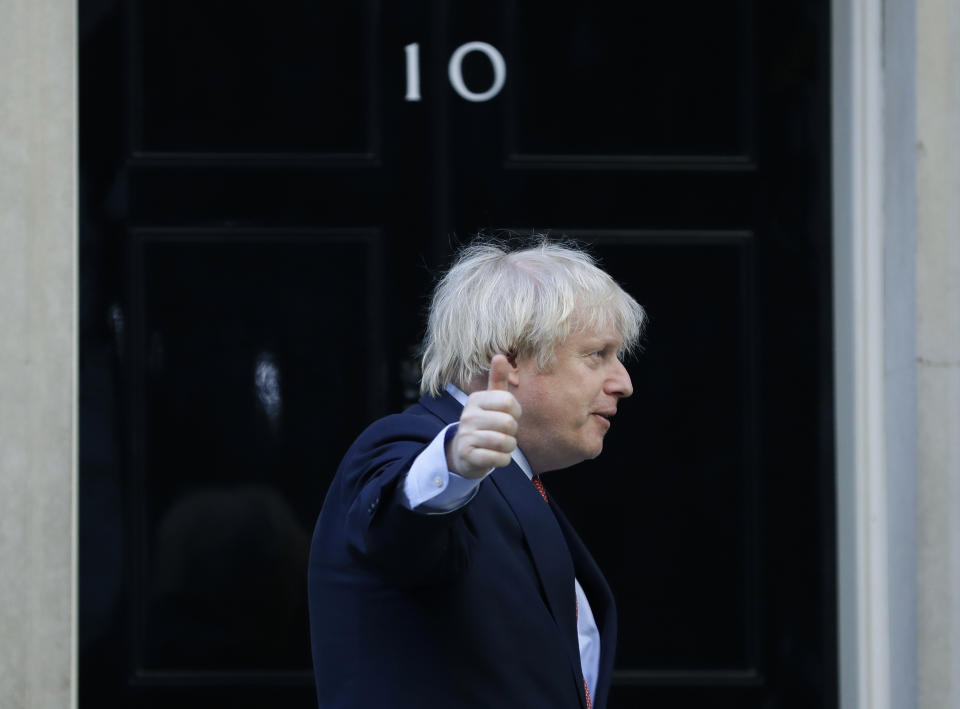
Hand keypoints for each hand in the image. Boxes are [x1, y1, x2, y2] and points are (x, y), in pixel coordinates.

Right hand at [445, 354, 520, 478]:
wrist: (463, 453)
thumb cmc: (484, 423)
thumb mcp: (490, 401)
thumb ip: (497, 380)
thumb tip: (500, 355)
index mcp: (475, 399)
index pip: (508, 401)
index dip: (515, 411)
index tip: (508, 416)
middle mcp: (468, 416)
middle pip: (508, 423)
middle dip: (513, 432)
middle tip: (504, 433)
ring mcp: (466, 436)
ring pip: (505, 442)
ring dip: (508, 447)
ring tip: (500, 445)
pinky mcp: (467, 455)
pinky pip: (499, 458)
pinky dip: (503, 460)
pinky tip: (495, 456)